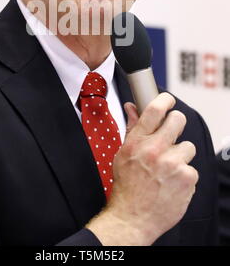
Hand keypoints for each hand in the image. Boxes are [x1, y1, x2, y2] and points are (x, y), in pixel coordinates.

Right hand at [86, 93, 197, 245]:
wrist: (132, 217)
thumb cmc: (127, 186)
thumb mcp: (123, 154)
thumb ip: (132, 128)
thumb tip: (133, 107)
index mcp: (138, 142)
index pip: (155, 109)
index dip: (165, 99)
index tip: (169, 100)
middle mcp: (155, 150)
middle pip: (178, 120)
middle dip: (176, 124)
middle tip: (171, 134)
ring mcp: (172, 164)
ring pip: (188, 146)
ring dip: (181, 156)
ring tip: (168, 168)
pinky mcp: (187, 179)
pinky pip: (192, 168)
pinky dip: (184, 176)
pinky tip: (172, 183)